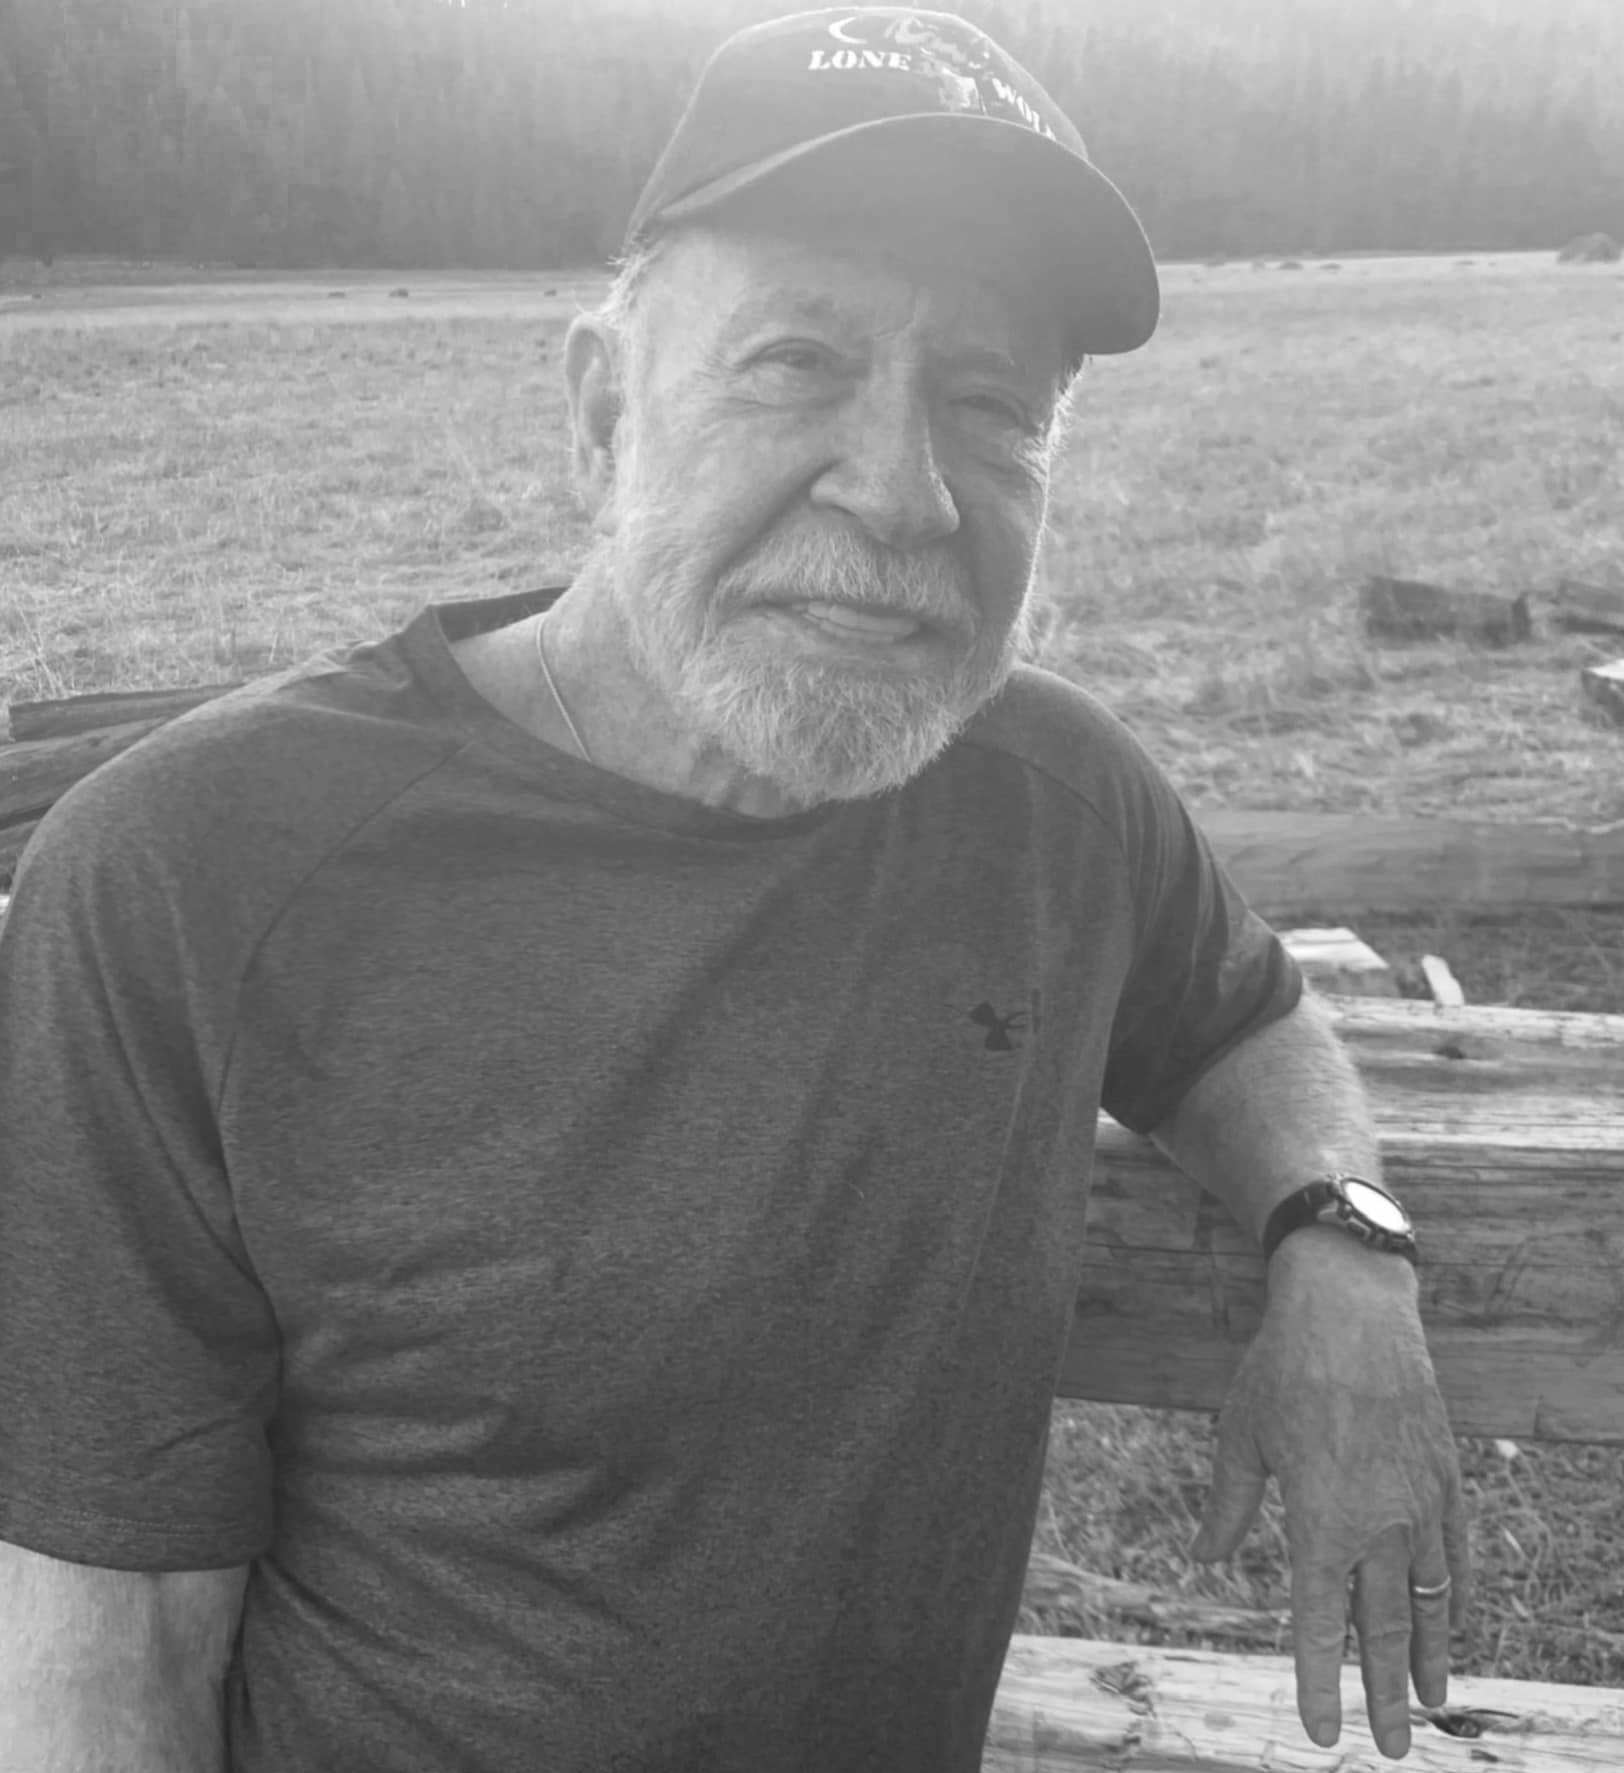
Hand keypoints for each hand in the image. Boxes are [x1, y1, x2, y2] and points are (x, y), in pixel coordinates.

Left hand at [1191, 1228, 1469, 1758]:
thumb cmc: (1282, 1367)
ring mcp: (1420, 1502)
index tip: (1324, 1734)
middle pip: (1386, 1629)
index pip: (1320, 1624)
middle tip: (1390, 1748)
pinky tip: (1452, 1622)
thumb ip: (1230, 1507)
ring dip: (1430, 1656)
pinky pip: (1454, 1554)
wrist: (1352, 1306)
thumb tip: (1207, 1559)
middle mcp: (1379, 1523)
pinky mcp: (1445, 1478)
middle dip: (1388, 1694)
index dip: (1321, 1683)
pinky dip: (1454, 1595)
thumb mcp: (1240, 1436)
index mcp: (1321, 1519)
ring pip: (1429, 1600)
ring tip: (1432, 1702)